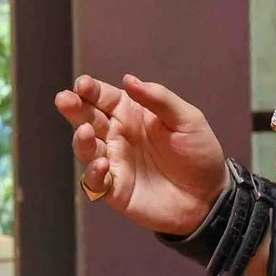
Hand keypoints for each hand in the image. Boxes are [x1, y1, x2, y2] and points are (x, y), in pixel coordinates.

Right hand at [55, 74, 229, 235]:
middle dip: (74, 108)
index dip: (91, 90)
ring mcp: (114, 163)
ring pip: (86, 149)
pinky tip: (103, 164)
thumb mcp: (187, 120)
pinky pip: (95, 182)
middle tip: (65, 100)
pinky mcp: (115, 190)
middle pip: (87, 119)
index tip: (83, 85)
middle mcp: (118, 136)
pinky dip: (93, 173)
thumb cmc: (199, 153)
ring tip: (86, 132)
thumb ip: (159, 99)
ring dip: (81, 140)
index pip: (104, 97)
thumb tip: (128, 79)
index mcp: (132, 114)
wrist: (210, 196)